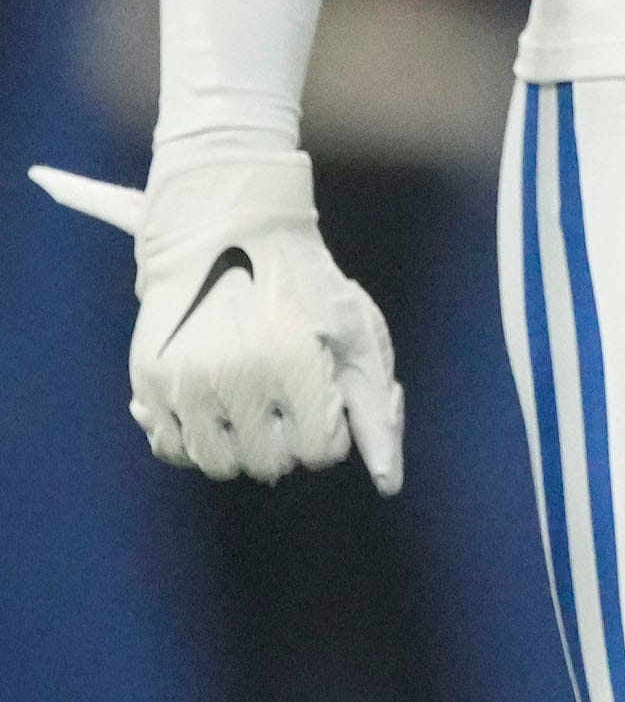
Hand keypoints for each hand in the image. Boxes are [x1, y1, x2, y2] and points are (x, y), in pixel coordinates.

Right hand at [33, 154, 402, 490]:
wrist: (230, 228)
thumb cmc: (305, 284)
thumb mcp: (356, 332)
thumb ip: (375, 409)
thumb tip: (389, 483)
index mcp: (293, 362)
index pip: (320, 451)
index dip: (329, 428)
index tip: (324, 394)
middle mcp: (235, 378)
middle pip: (269, 463)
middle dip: (287, 436)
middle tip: (286, 392)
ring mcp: (185, 382)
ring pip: (219, 464)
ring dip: (242, 441)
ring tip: (253, 396)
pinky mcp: (148, 383)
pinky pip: (172, 449)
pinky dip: (196, 437)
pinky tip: (216, 401)